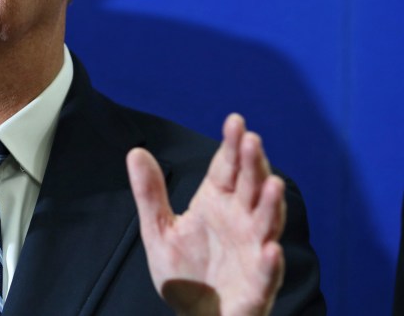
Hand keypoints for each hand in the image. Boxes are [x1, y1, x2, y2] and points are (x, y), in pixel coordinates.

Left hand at [126, 114, 284, 315]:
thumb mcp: (158, 229)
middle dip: (253, 165)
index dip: (232, 146)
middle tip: (252, 140)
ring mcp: (253, 253)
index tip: (234, 121)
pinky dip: (270, 263)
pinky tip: (270, 249)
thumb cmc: (185, 273)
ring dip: (272, 206)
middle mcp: (241, 223)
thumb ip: (150, 193)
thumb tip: (136, 151)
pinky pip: (266, 274)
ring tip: (273, 184)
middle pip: (251, 188)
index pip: (227, 169)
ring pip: (266, 225)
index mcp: (218, 204)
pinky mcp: (257, 287)